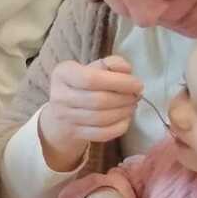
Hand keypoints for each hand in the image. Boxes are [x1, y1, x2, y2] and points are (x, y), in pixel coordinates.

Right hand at [37, 55, 144, 171]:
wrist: (61, 113)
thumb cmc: (83, 86)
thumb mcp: (93, 68)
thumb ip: (112, 64)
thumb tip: (127, 70)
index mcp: (63, 74)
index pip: (90, 79)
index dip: (119, 82)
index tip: (137, 84)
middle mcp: (59, 96)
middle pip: (98, 100)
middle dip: (124, 99)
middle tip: (136, 96)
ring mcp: (65, 117)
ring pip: (101, 118)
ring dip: (124, 112)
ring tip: (131, 106)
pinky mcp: (73, 133)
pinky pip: (102, 133)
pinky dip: (119, 126)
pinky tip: (125, 119)